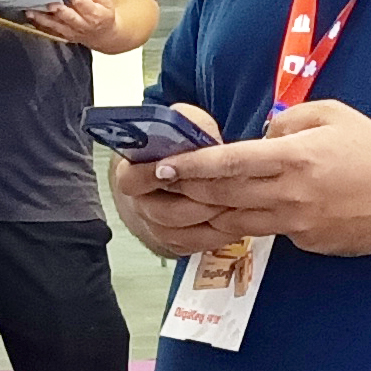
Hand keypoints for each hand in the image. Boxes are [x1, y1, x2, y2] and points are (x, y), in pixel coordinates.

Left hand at [26, 0, 118, 45]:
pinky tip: (31, 17)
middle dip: (57, 9)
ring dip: (42, 18)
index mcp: (95, 14)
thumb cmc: (104, 14)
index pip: (81, 1)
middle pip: (68, 16)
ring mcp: (72, 32)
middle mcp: (83, 25)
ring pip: (55, 26)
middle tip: (47, 1)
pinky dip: (39, 25)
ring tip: (30, 11)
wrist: (104, 35)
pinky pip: (50, 31)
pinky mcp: (64, 36)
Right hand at [110, 102, 243, 257]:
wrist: (173, 175)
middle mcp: (140, 206)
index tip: (176, 168)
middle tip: (226, 191)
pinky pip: (197, 246)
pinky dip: (220, 236)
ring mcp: (157, 229)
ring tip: (239, 205)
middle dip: (199, 202)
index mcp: (131, 174)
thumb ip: (189, 125)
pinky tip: (239, 221)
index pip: (132, 180)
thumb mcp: (182, 124)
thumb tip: (205, 135)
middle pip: (165, 213)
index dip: (152, 176)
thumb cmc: (177, 148)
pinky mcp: (176, 245)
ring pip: (184, 234)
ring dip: (213, 222)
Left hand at [153, 98, 370, 258]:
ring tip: (181, 201)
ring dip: (205, 212)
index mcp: (294, 157)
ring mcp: (296, 224)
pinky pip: (267, 230)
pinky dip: (248, 220)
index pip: (229, 163)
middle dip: (186, 190)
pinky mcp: (304, 243)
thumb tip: (257, 136)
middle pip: (222, 196)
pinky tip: (237, 211)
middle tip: (159, 183)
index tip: (162, 165)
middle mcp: (289, 194)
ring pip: (235, 221)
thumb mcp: (330, 115)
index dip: (191, 165)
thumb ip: (286, 121)